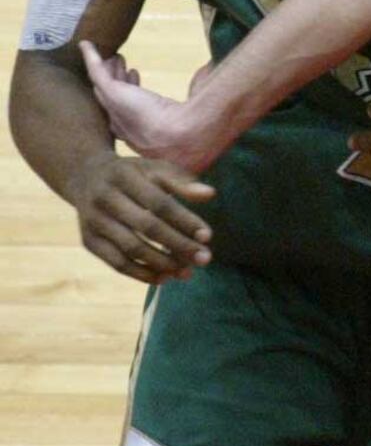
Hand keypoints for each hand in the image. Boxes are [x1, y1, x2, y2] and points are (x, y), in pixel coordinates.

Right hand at [66, 148, 214, 284]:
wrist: (86, 177)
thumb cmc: (132, 174)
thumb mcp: (154, 168)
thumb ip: (181, 181)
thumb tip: (210, 194)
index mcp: (124, 176)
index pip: (159, 203)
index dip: (184, 221)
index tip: (207, 236)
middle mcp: (105, 199)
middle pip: (146, 227)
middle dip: (178, 245)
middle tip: (204, 259)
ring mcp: (93, 222)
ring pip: (131, 249)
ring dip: (162, 264)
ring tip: (187, 272)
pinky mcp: (88, 242)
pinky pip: (116, 263)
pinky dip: (141, 274)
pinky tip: (164, 278)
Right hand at [81, 41, 222, 174]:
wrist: (183, 135)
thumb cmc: (193, 127)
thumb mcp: (193, 113)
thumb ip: (197, 97)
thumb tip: (208, 77)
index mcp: (140, 132)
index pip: (128, 110)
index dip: (130, 90)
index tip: (135, 74)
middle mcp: (123, 124)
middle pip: (113, 98)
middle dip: (116, 80)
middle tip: (120, 63)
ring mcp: (115, 108)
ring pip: (105, 84)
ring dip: (109, 68)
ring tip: (115, 56)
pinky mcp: (111, 94)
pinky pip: (96, 71)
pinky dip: (90, 56)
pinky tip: (87, 44)